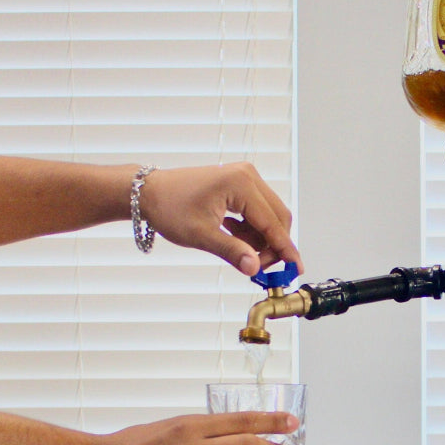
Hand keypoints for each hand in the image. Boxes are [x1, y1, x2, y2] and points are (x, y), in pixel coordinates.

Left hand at [138, 163, 302, 276]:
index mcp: (241, 184)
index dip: (285, 249)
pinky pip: (257, 212)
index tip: (296, 269)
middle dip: (273, 246)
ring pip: (269, 217)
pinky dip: (252, 231)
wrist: (148, 193)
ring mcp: (245, 178)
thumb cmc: (169, 208)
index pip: (273, 223)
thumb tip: (254, 268)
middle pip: (278, 218)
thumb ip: (232, 252)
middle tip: (260, 268)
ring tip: (241, 254)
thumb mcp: (201, 235)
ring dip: (261, 240)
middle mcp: (248, 176)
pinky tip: (236, 240)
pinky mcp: (240, 184)